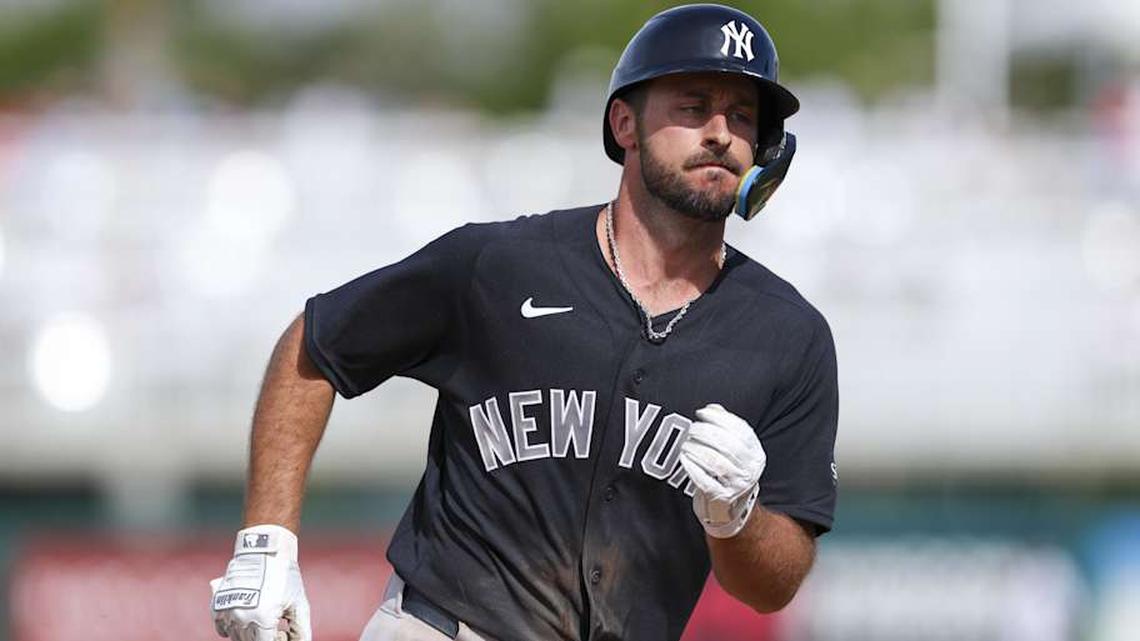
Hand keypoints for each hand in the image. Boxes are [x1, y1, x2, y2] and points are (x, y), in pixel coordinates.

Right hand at [210, 525, 310, 640]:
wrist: (265, 550)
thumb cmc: (285, 577)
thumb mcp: (298, 603)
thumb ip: (301, 630)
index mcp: (264, 618)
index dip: (277, 640)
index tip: (283, 633)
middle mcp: (243, 617)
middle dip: (265, 637)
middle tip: (277, 626)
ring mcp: (228, 611)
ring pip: (237, 637)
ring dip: (250, 634)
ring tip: (264, 618)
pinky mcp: (218, 604)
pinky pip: (222, 629)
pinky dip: (232, 630)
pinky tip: (247, 620)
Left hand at [680, 404, 765, 538]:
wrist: (732, 507)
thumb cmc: (729, 471)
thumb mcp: (734, 450)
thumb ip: (725, 428)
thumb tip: (713, 408)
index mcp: (755, 453)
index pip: (740, 430)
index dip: (720, 418)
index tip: (702, 412)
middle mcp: (750, 469)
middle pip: (727, 445)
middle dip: (704, 432)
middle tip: (691, 429)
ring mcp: (737, 485)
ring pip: (715, 462)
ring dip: (696, 449)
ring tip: (686, 443)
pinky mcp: (721, 497)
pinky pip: (704, 480)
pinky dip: (692, 467)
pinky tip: (684, 458)